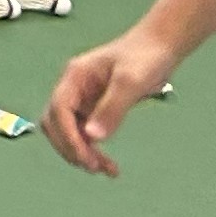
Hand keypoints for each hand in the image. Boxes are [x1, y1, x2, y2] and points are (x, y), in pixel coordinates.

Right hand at [42, 25, 177, 173]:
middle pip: (55, 123)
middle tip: (94, 167)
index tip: (86, 158)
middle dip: (70, 147)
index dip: (67, 136)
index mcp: (75, 76)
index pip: (59, 110)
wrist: (160, 46)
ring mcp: (82, 99)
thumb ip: (112, 108)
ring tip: (104, 170)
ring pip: (68, 131)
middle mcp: (73, 88)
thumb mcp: (131, 81)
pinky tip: (108, 164)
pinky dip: (91, 150)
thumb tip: (92, 138)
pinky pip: (84, 133)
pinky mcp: (94, 108)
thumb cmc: (145, 57)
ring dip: (80, 152)